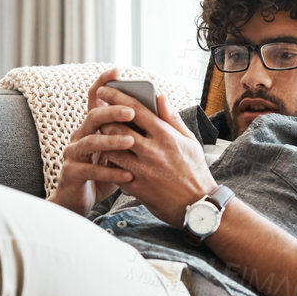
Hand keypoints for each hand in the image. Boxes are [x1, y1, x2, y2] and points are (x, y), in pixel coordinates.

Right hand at [49, 68, 142, 215]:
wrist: (80, 201)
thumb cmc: (104, 174)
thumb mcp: (121, 152)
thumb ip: (134, 131)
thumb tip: (155, 108)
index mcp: (93, 127)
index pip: (94, 100)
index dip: (102, 83)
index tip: (115, 70)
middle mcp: (80, 136)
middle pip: (93, 116)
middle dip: (112, 111)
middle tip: (131, 111)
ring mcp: (74, 154)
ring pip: (90, 142)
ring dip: (111, 140)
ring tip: (131, 141)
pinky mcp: (72, 173)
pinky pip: (90, 170)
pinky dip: (110, 171)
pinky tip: (128, 174)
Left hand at [95, 86, 217, 229]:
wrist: (197, 206)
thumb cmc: (195, 171)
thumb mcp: (190, 141)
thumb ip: (172, 118)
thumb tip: (160, 97)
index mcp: (166, 136)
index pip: (136, 110)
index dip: (117, 96)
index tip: (105, 89)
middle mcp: (152, 151)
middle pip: (117, 128)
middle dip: (104, 118)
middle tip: (99, 113)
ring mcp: (142, 170)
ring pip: (111, 148)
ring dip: (103, 140)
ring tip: (101, 135)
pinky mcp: (135, 187)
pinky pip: (114, 170)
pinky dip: (109, 161)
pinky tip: (109, 157)